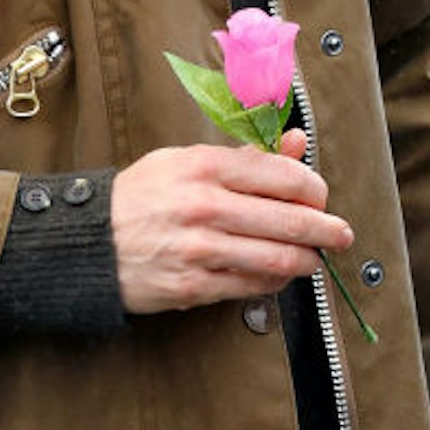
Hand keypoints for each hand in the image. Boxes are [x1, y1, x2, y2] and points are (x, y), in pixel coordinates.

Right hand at [110, 130, 353, 315]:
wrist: (88, 242)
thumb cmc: (140, 197)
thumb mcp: (184, 161)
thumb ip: (244, 156)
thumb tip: (295, 143)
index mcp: (204, 166)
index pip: (283, 175)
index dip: (313, 189)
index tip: (319, 196)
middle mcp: (203, 207)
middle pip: (289, 220)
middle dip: (326, 230)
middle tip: (340, 234)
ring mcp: (198, 250)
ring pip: (277, 259)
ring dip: (306, 262)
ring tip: (313, 259)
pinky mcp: (192, 287)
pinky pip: (250, 287)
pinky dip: (274, 282)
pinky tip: (278, 275)